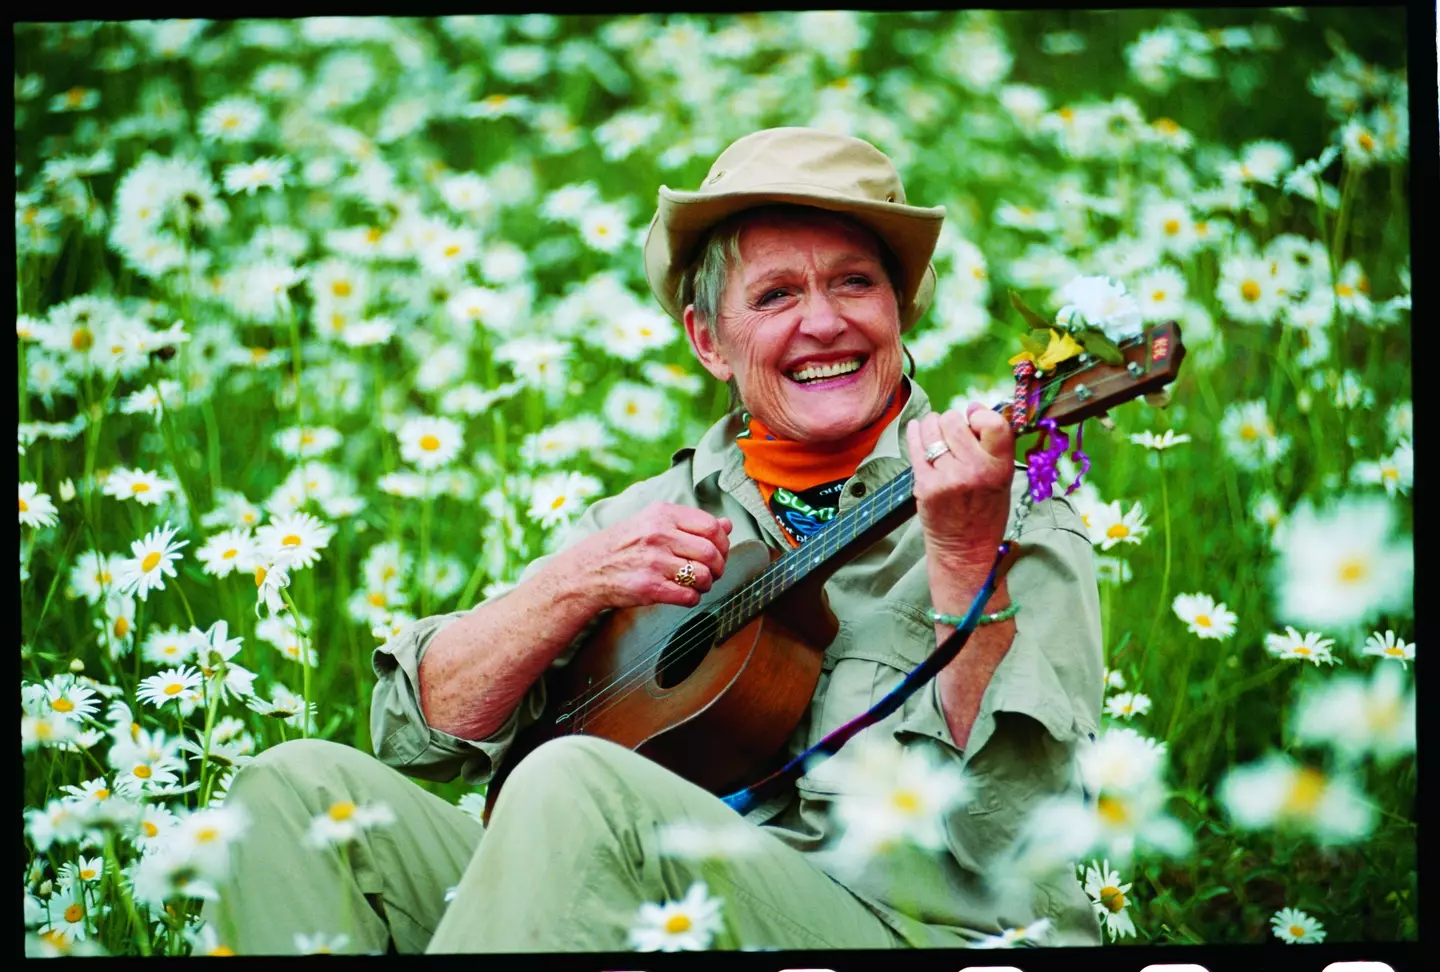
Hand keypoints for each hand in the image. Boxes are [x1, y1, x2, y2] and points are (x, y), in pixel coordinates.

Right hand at [559, 501, 731, 610]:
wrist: (589, 569)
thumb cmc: (626, 544)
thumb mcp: (654, 522)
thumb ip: (691, 523)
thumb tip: (727, 525)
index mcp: (663, 514)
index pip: (711, 527)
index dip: (723, 543)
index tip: (719, 551)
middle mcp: (659, 535)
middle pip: (711, 553)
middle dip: (719, 566)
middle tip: (712, 572)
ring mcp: (654, 561)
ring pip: (703, 576)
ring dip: (706, 584)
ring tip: (697, 583)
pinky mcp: (649, 587)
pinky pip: (688, 596)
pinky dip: (693, 598)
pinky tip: (684, 594)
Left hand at [904, 404, 1014, 569]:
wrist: (964, 549)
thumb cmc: (985, 510)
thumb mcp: (1003, 478)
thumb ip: (993, 445)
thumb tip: (974, 406)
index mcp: (999, 467)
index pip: (993, 423)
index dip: (981, 415)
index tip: (975, 419)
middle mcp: (973, 471)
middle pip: (955, 421)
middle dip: (952, 420)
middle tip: (953, 431)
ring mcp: (946, 478)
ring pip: (932, 429)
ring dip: (932, 424)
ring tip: (937, 431)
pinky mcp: (924, 485)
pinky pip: (915, 447)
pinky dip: (915, 433)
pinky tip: (916, 428)